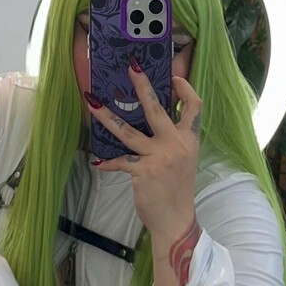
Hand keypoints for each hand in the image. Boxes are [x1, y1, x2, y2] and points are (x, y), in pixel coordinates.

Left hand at [89, 68, 200, 239]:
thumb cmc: (177, 188)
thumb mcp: (183, 159)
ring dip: (107, 116)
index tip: (172, 77)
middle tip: (132, 67)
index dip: (184, 89)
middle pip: (156, 108)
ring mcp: (159, 156)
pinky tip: (97, 163)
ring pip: (127, 131)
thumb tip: (153, 120)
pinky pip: (119, 161)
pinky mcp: (143, 171)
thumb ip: (172, 139)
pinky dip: (107, 162)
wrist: (175, 219)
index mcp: (189, 139)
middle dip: (142, 85)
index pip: (193, 107)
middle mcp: (176, 144)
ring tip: (91, 103)